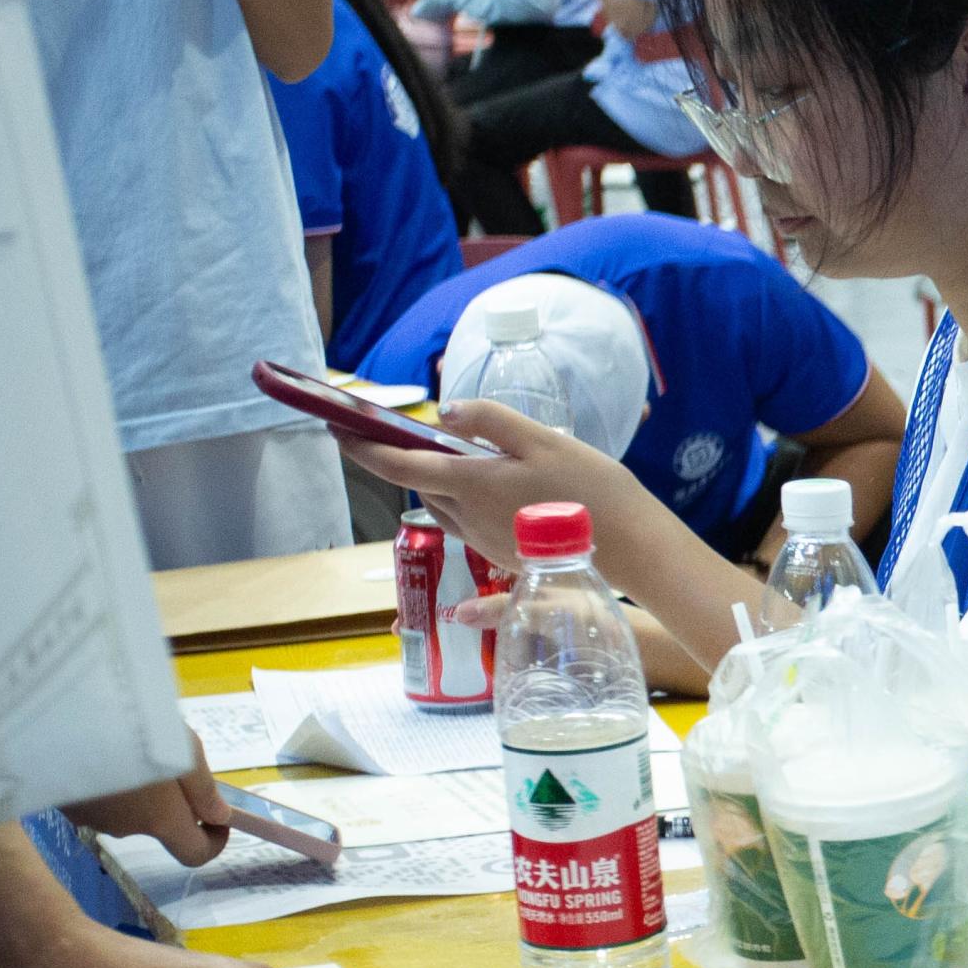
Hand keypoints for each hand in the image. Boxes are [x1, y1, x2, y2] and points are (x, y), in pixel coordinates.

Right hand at [65, 734, 232, 867]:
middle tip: (165, 755)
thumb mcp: (183, 749)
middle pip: (158, 824)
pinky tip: (98, 748)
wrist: (57, 718)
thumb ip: (203, 789)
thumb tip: (218, 817)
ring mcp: (90, 818)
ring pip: (125, 810)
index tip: (216, 818)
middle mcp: (125, 828)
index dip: (212, 842)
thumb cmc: (131, 728)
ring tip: (126, 745)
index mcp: (160, 820)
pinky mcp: (63, 803)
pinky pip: (95, 799)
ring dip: (135, 789)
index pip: (194, 854)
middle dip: (170, 801)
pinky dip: (105, 783)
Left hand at [336, 400, 624, 605]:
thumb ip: (490, 421)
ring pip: (443, 506)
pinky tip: (494, 489)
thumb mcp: (542, 440)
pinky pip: (467, 523)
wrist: (630, 548)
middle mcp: (467, 518)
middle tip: (406, 433)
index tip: (337, 428)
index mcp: (470, 485)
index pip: (398, 465)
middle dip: (406, 460)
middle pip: (420, 485)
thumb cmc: (591, 489)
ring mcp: (483, 541)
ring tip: (457, 457)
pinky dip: (464, 501)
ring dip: (437, 482)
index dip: (363, 447)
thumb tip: (446, 413)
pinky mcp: (502, 555)